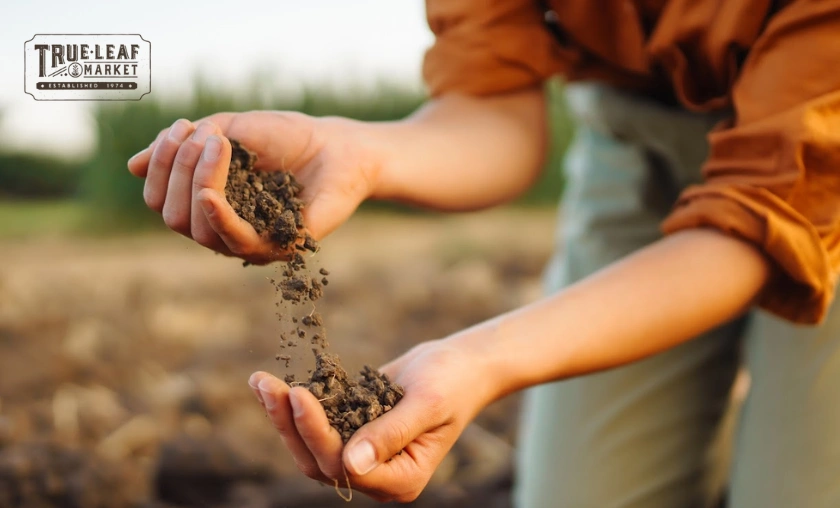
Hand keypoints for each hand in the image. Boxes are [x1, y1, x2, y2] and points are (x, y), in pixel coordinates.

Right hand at [127, 112, 380, 263]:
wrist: (340, 147)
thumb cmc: (288, 137)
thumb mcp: (229, 130)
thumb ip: (185, 146)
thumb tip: (132, 166)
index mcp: (206, 202)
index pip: (159, 198)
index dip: (159, 165)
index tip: (181, 128)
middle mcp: (221, 227)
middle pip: (170, 215)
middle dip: (176, 171)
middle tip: (205, 137)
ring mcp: (248, 240)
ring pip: (195, 229)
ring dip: (197, 182)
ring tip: (220, 146)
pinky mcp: (277, 247)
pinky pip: (235, 242)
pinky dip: (217, 217)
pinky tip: (209, 194)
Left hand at [248, 339, 494, 502]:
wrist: (461, 365)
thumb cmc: (452, 382)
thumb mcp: (427, 404)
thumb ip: (391, 434)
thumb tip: (352, 464)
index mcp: (401, 479)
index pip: (346, 467)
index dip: (317, 434)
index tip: (299, 395)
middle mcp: (377, 475)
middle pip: (320, 461)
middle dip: (290, 424)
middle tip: (267, 384)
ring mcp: (362, 455)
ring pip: (311, 447)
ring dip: (283, 416)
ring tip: (261, 381)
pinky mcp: (352, 432)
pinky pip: (316, 426)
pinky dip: (292, 406)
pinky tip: (270, 384)